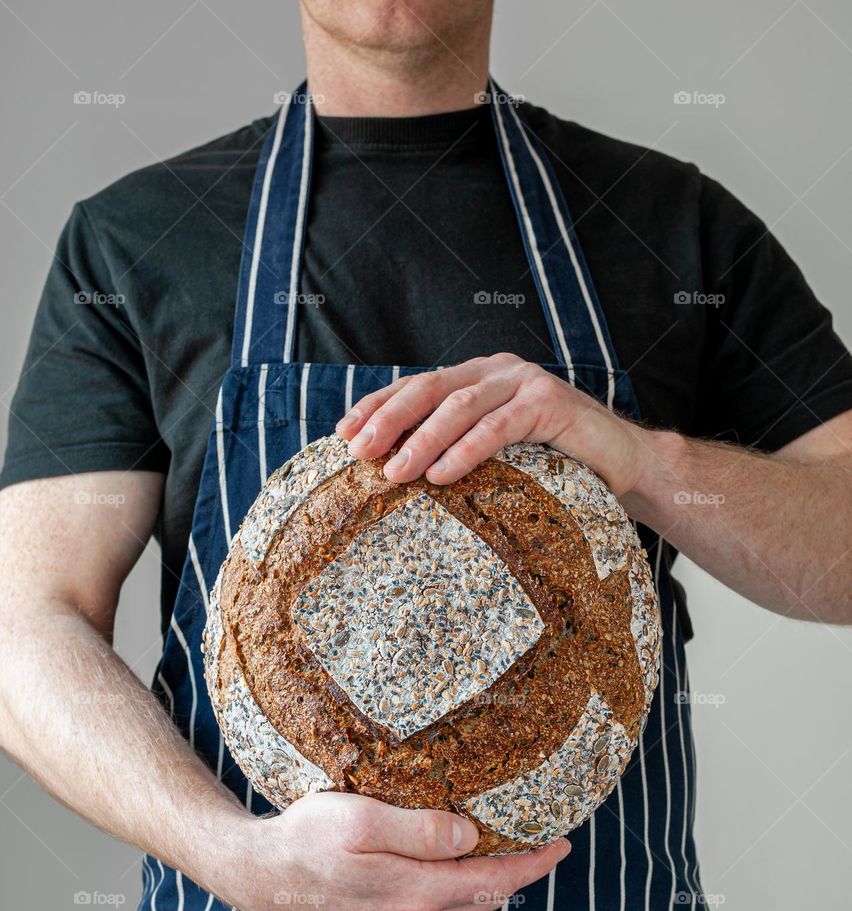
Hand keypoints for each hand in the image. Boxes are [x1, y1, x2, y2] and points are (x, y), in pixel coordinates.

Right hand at [214, 791, 569, 910]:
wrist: (254, 876)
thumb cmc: (303, 840)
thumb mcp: (360, 822)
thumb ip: (418, 831)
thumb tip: (470, 835)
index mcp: (415, 893)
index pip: (494, 881)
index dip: (533, 863)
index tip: (564, 842)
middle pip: (484, 897)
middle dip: (521, 872)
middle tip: (547, 843)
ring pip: (461, 904)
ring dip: (491, 881)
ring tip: (513, 853)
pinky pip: (436, 907)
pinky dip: (460, 888)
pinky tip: (458, 867)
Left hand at [336, 352, 648, 498]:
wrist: (625, 464)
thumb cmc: (555, 463)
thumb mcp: (497, 452)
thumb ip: (457, 446)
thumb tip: (396, 470)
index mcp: (479, 376)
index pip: (417, 385)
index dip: (377, 406)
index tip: (343, 434)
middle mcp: (498, 370)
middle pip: (430, 388)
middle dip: (389, 420)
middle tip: (358, 452)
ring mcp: (525, 382)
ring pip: (460, 407)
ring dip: (422, 440)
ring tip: (395, 471)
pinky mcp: (550, 403)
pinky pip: (499, 427)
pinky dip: (466, 451)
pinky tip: (442, 475)